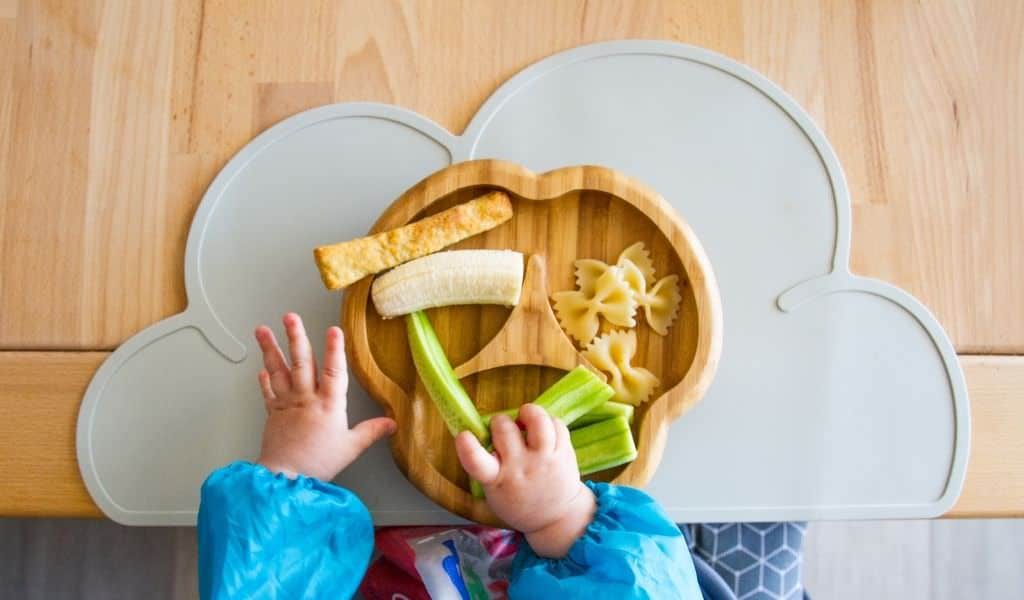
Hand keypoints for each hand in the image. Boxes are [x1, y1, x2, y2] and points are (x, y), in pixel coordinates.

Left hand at [254, 313, 395, 480]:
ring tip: (262, 330)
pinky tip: (262, 366)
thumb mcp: (351, 448)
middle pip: (301, 363)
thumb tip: (392, 423)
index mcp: (329, 405)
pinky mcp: (273, 414)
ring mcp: (287, 404)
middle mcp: (306, 399)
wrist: (286, 478)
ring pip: (279, 371)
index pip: (334, 372)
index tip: (334, 330)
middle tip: (290, 317)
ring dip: (271, 349)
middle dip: (296, 337)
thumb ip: (371, 432)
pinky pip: (268, 391)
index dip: (335, 350)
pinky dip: (264, 378)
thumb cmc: (319, 463)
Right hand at [455, 403, 595, 557]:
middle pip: (505, 429)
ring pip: (538, 421)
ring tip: (525, 419)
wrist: (556, 517)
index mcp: (497, 480)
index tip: (463, 435)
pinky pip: (557, 423)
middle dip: (500, 421)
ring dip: (528, 412)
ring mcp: (545, 459)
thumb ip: (485, 464)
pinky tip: (543, 429)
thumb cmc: (517, 500)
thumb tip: (482, 428)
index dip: (467, 446)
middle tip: (503, 429)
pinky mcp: (564, 453)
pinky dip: (548, 420)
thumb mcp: (493, 490)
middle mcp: (521, 467)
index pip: (477, 463)